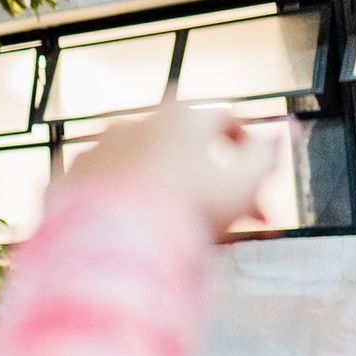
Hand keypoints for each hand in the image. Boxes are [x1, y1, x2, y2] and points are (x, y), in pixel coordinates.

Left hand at [65, 104, 275, 240]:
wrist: (111, 239)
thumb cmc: (187, 208)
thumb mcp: (244, 184)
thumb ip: (266, 155)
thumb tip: (286, 130)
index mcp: (180, 116)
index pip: (226, 121)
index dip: (249, 151)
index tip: (261, 185)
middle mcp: (135, 123)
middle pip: (183, 149)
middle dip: (212, 181)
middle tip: (234, 220)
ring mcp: (98, 149)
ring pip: (143, 170)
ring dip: (167, 193)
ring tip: (186, 232)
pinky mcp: (69, 180)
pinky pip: (106, 191)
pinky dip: (124, 207)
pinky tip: (140, 234)